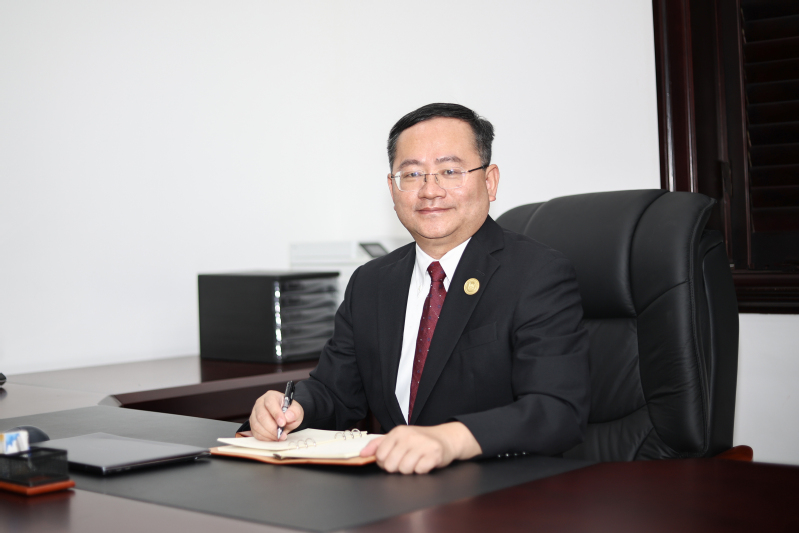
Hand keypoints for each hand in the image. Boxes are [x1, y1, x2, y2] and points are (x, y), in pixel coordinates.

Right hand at [249, 390, 303, 440]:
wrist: (286, 417)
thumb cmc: (289, 411)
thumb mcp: (297, 410)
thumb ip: (295, 412)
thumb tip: (287, 416)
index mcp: (271, 396)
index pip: (270, 403)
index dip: (276, 413)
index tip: (282, 423)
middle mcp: (260, 403)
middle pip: (261, 415)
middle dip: (272, 427)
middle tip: (281, 434)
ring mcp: (254, 414)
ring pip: (256, 425)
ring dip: (268, 434)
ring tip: (279, 437)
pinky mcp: (253, 424)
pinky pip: (255, 433)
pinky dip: (265, 438)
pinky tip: (273, 438)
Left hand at [359, 422, 481, 473]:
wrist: (446, 438)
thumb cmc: (420, 439)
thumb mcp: (398, 437)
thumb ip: (378, 444)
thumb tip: (362, 453)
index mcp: (398, 432)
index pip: (381, 456)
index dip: (385, 462)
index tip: (393, 458)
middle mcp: (410, 436)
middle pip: (391, 465)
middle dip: (397, 467)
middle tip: (406, 460)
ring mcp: (423, 445)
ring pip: (405, 470)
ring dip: (410, 469)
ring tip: (416, 460)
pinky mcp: (434, 454)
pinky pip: (420, 471)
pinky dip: (422, 470)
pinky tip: (425, 462)